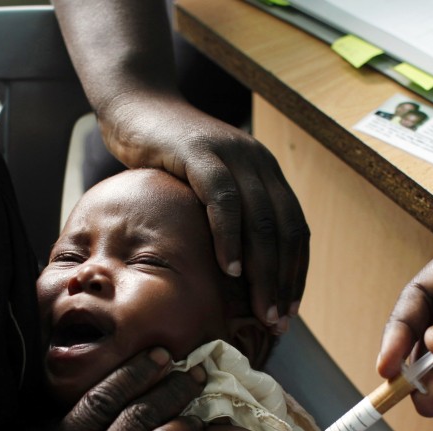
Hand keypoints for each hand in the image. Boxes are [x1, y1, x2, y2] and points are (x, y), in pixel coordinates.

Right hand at [99, 97, 309, 331]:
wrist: (135, 105)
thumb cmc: (165, 157)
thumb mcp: (204, 190)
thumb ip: (225, 220)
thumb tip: (231, 276)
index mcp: (266, 174)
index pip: (296, 231)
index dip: (296, 273)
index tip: (290, 311)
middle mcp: (258, 163)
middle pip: (285, 231)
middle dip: (284, 282)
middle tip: (278, 321)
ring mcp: (232, 155)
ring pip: (261, 220)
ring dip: (263, 270)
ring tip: (260, 308)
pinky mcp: (201, 153)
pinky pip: (224, 200)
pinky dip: (230, 237)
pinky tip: (228, 268)